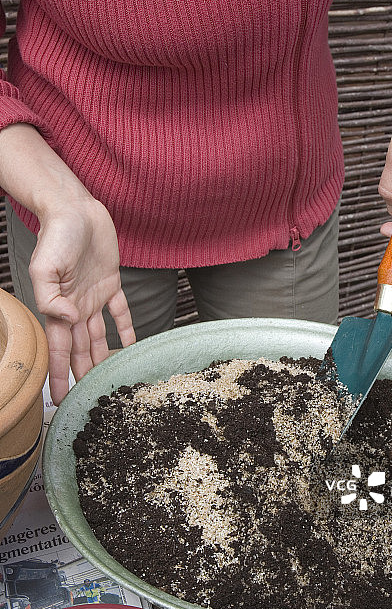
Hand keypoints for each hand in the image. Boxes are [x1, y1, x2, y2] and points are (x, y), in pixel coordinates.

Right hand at [28, 197, 135, 404]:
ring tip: (107, 379)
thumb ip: (50, 297)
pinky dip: (126, 328)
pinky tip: (130, 345)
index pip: (59, 348)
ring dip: (101, 357)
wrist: (75, 210)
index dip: (59, 373)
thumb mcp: (44, 266)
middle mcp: (76, 306)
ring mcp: (93, 296)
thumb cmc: (56, 235)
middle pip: (79, 348)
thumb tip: (68, 320)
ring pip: (98, 335)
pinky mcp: (110, 283)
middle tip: (88, 398)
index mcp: (59, 306)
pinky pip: (120, 311)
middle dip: (80, 373)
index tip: (59, 398)